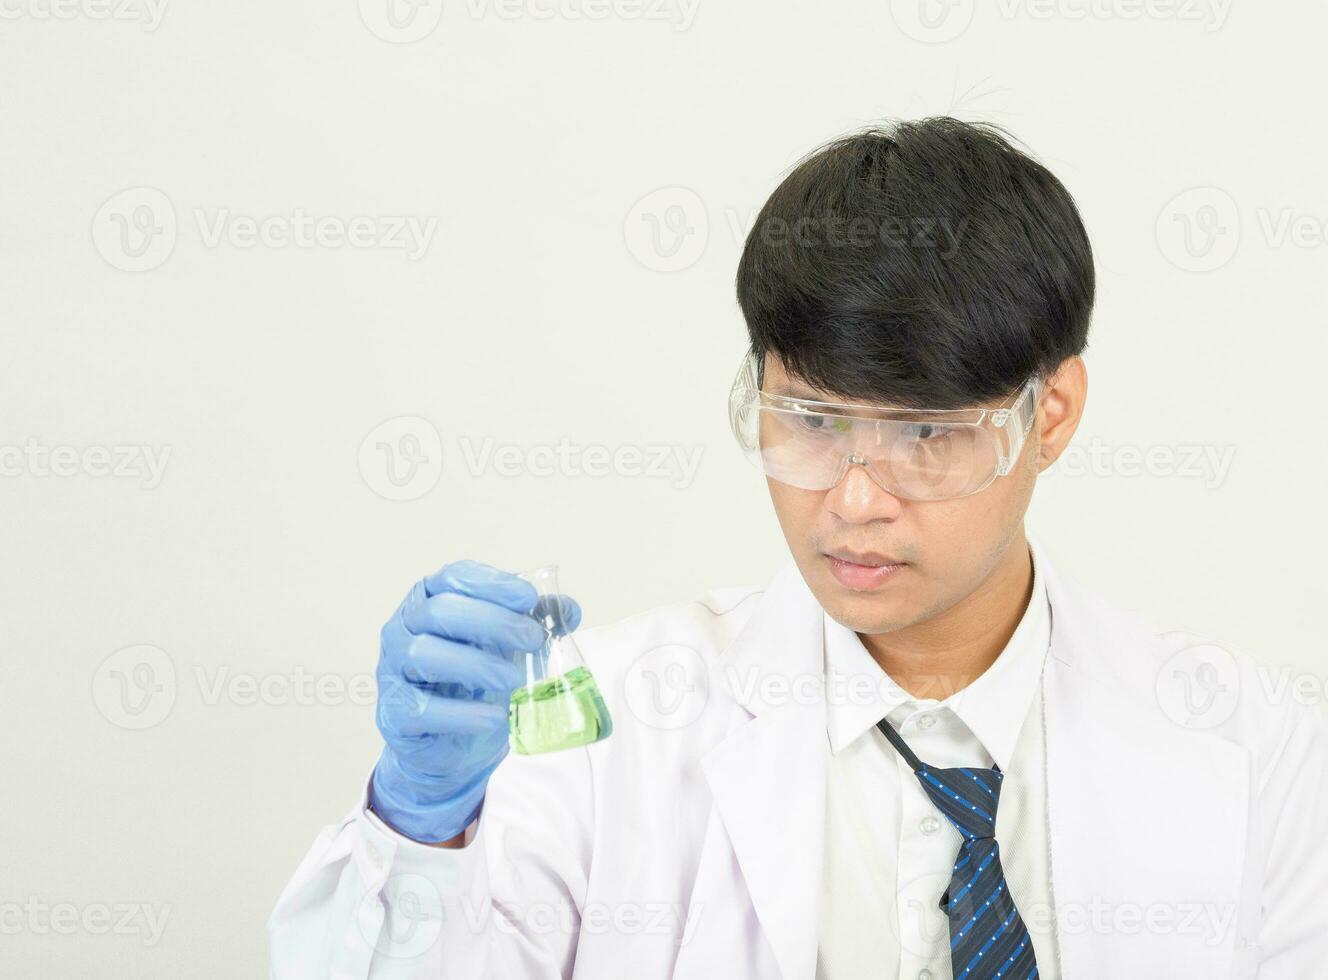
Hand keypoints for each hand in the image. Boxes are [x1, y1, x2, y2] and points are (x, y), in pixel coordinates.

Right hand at [368, 560, 581, 842]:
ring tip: (513, 680)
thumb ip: (532, 622)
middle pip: (440, 611)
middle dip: (492, 621)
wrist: (450, 744)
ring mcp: (392, 669)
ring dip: (475, 664)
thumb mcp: (506, 647)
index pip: (454, 577)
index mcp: (430, 599)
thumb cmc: (474, 682)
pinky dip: (462, 713)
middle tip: (533, 639)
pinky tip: (493, 716)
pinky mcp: (395, 712)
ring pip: (424, 654)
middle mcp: (404, 627)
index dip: (492, 584)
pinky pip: (422, 708)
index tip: (529, 598)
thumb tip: (568, 609)